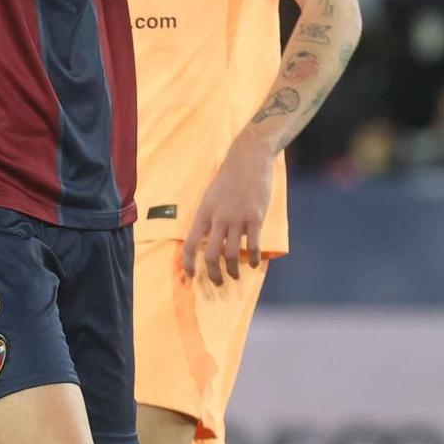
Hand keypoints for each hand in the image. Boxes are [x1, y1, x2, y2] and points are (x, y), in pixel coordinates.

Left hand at [182, 134, 273, 285]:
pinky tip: (254, 264)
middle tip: (217, 283)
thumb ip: (208, 218)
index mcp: (203, 213)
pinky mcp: (255, 218)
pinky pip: (253, 245)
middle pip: (211, 255)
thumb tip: (206, 239)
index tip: (190, 276)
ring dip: (233, 270)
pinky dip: (253, 258)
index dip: (188, 263)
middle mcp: (218, 218)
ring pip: (232, 254)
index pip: (190, 244)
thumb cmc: (228, 179)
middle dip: (213, 274)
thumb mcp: (210, 197)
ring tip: (235, 276)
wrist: (248, 160)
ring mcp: (237, 219)